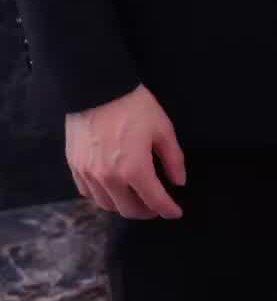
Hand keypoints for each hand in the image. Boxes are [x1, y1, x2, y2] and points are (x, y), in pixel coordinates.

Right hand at [66, 84, 185, 219]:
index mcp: (135, 170)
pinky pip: (88, 192)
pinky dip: (102, 196)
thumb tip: (178, 182)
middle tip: (155, 206)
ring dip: (123, 206)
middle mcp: (110, 179)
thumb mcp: (162, 128)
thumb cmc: (133, 105)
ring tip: (134, 198)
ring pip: (107, 205)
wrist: (96, 87)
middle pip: (129, 210)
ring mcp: (89, 174)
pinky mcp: (75, 166)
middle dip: (146, 212)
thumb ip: (173, 159)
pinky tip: (111, 188)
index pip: (154, 201)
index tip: (176, 212)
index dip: (168, 210)